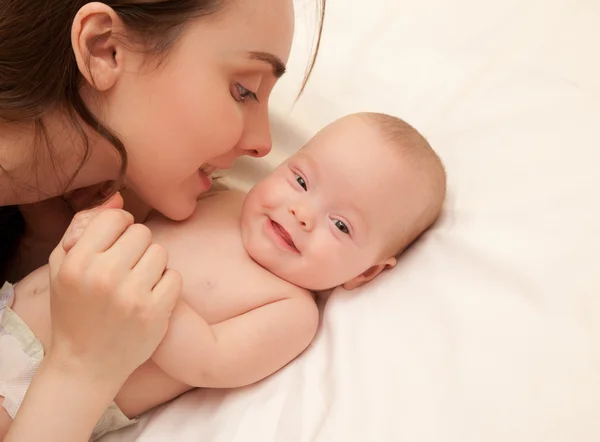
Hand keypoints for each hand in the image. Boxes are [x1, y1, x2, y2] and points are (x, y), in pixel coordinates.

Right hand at [46, 193, 181, 385]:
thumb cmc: (74, 310)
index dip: (119, 228)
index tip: (115, 245)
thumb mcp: (62, 266)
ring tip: (137, 284)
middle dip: (137, 247)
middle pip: (142, 232)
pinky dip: (166, 286)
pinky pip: (175, 276)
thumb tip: (118, 198)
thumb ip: (85, 226)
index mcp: (76, 262)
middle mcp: (103, 276)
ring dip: (153, 265)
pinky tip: (150, 298)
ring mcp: (131, 295)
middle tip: (126, 269)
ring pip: (161, 252)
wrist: (86, 364)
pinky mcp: (155, 312)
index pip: (116, 217)